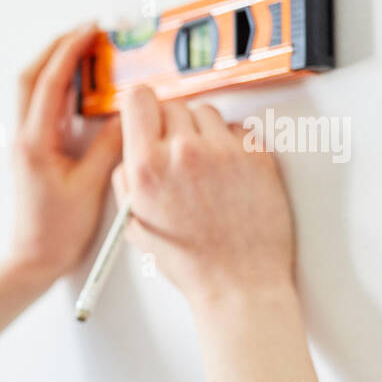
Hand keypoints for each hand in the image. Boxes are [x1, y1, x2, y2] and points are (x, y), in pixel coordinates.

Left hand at [8, 23, 123, 283]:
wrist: (33, 259)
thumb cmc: (56, 232)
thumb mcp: (91, 186)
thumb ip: (109, 146)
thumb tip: (125, 116)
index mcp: (35, 142)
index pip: (48, 82)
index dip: (69, 51)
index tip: (90, 31)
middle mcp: (24, 138)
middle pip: (30, 76)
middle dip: (56, 48)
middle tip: (85, 32)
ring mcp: (26, 144)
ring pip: (33, 90)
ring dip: (56, 66)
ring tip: (86, 51)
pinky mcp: (33, 152)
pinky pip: (43, 108)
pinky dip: (60, 89)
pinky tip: (80, 88)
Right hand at [109, 86, 295, 310]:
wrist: (237, 283)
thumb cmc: (189, 262)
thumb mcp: (134, 224)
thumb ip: (126, 181)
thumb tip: (130, 152)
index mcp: (147, 168)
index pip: (139, 99)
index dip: (141, 105)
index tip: (146, 112)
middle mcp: (183, 153)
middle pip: (173, 104)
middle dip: (171, 125)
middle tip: (176, 152)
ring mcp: (223, 151)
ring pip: (206, 112)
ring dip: (202, 132)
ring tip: (204, 165)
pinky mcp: (256, 155)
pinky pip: (238, 129)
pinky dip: (232, 144)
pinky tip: (227, 173)